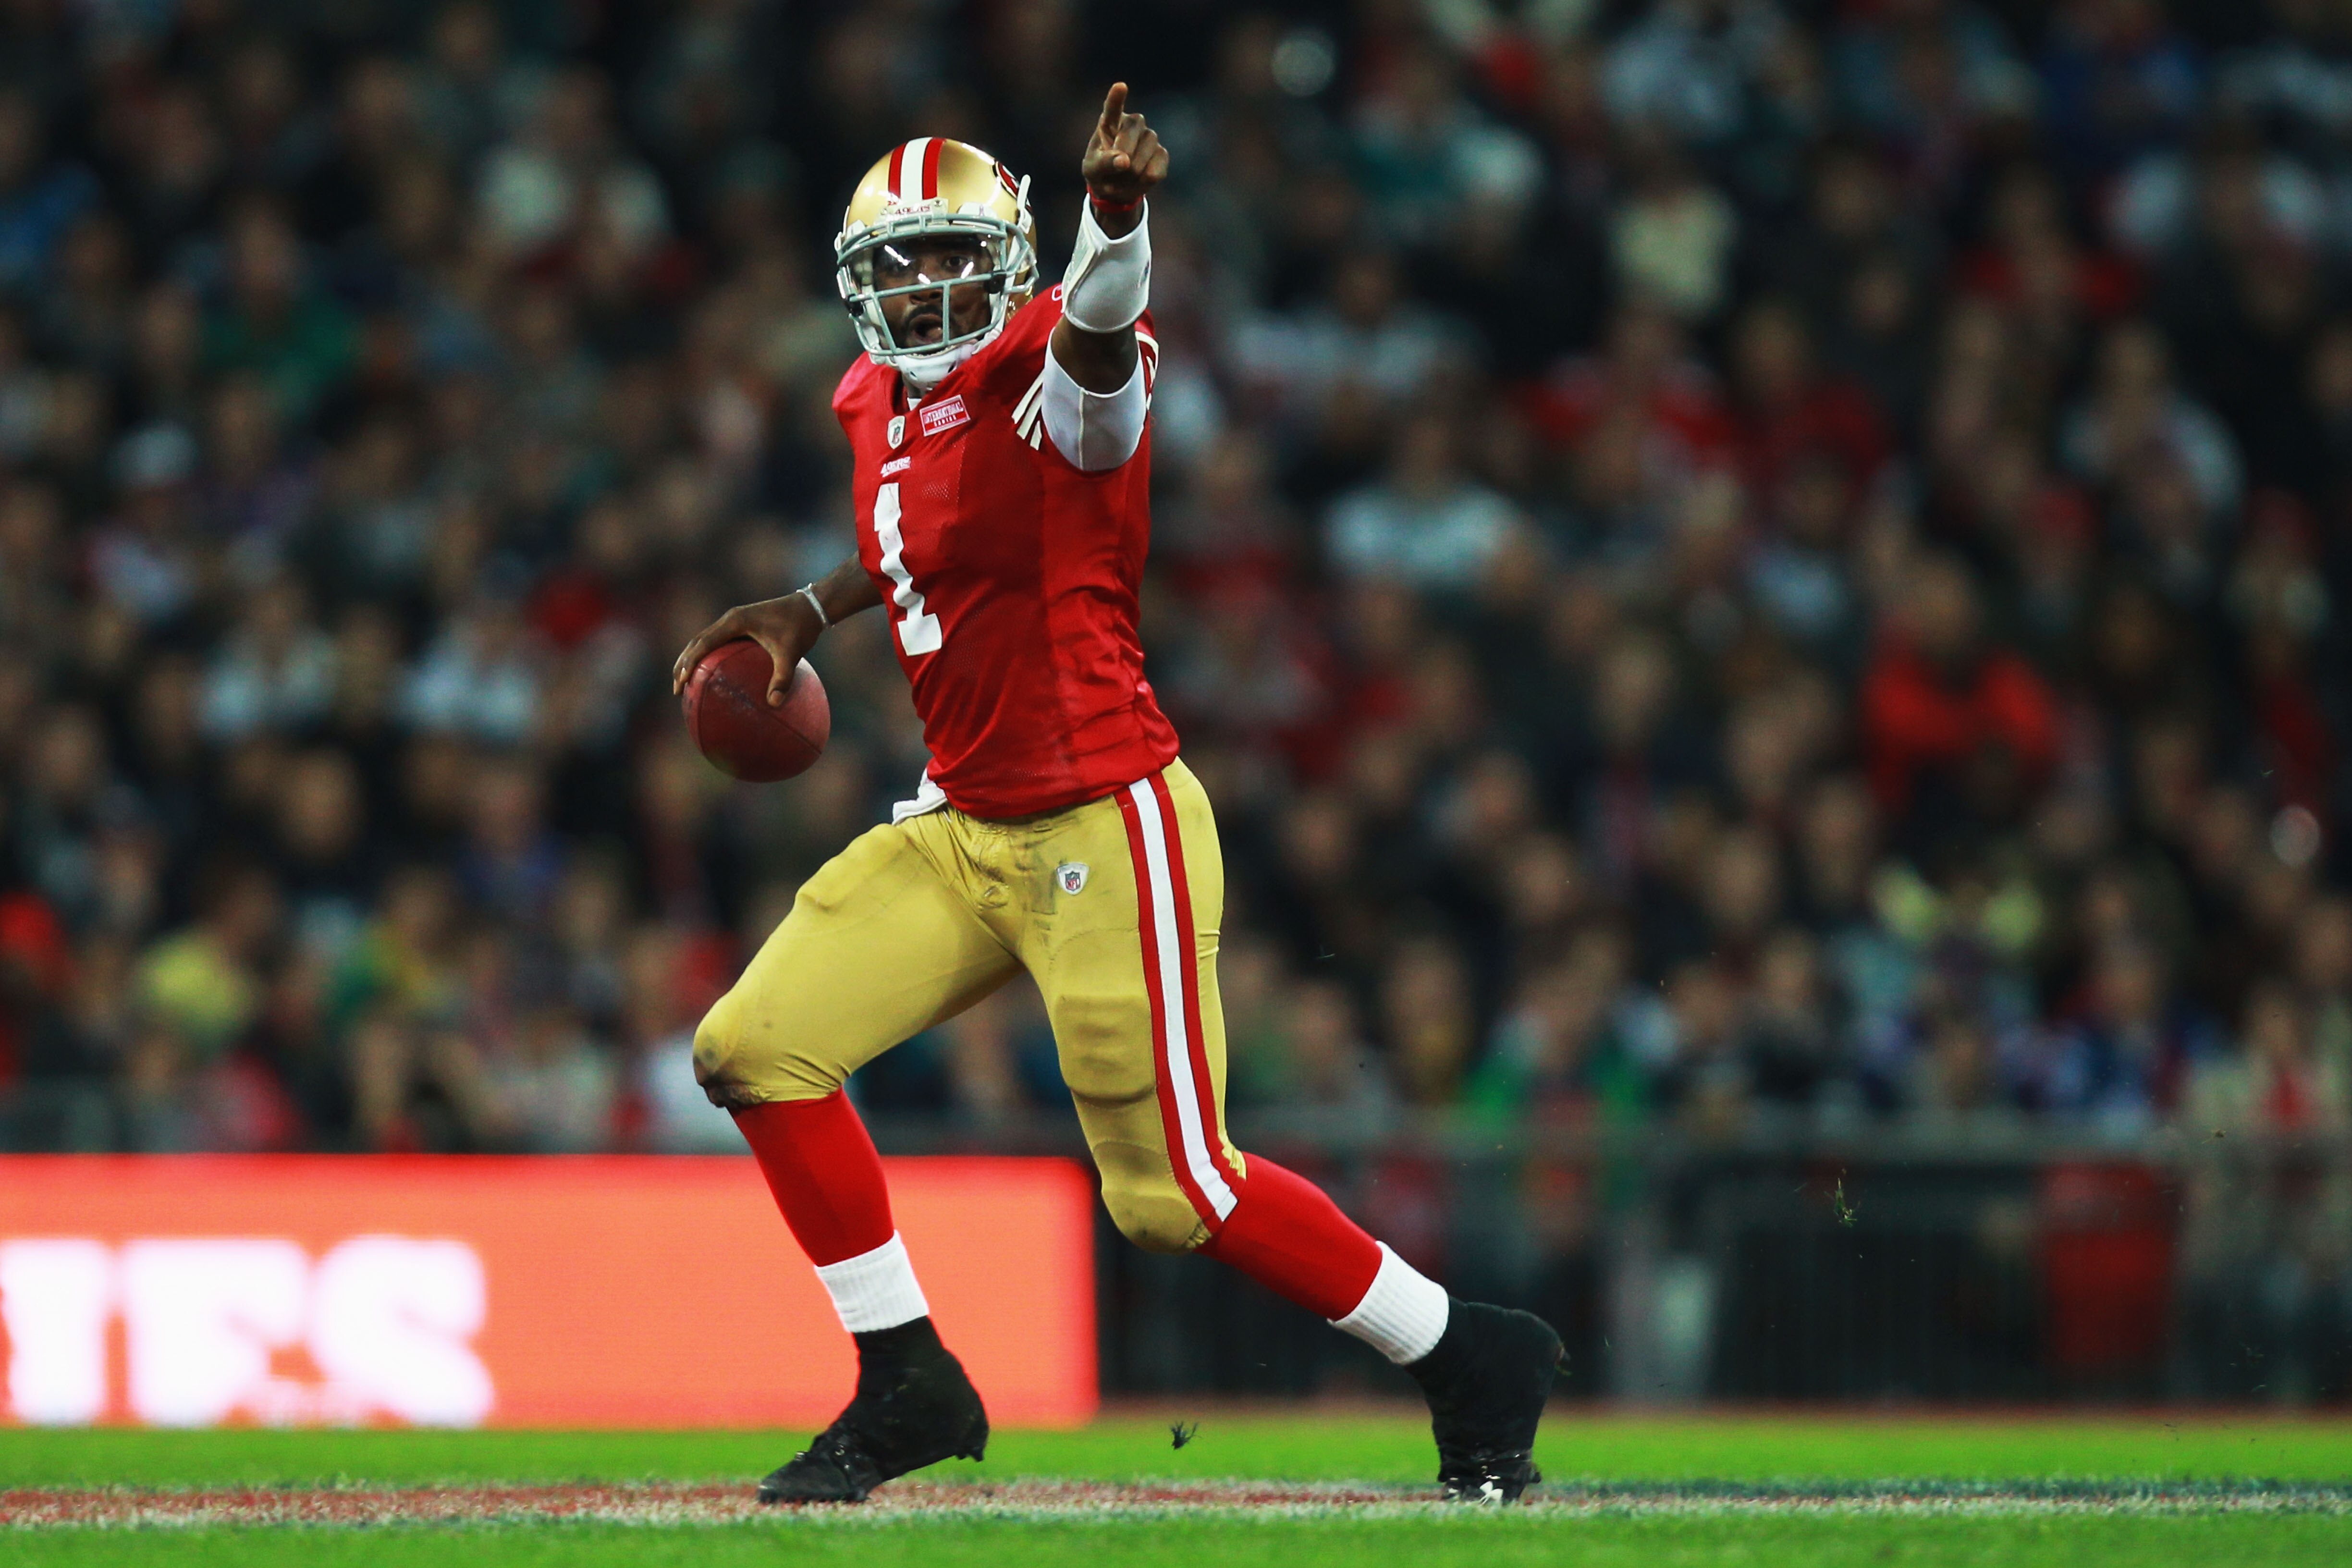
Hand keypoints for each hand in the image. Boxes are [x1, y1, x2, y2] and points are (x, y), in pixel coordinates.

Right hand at [670, 595, 821, 705]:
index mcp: (735, 621)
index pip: (704, 643)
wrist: (811, 607)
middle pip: (696, 642)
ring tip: (686, 685)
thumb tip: (775, 705)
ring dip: (692, 660)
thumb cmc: (800, 627)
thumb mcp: (792, 653)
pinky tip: (713, 678)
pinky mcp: (741, 626)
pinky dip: (709, 659)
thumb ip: (783, 678)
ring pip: (704, 642)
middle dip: (683, 664)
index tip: (682, 681)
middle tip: (678, 689)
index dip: (690, 661)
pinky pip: (718, 644)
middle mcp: (730, 619)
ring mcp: (734, 622)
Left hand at [1081, 82, 1166, 217]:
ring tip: (1123, 177)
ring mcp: (1150, 136)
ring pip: (1139, 163)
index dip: (1116, 98)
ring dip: (1128, 178)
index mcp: (1110, 121)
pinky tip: (1137, 180)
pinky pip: (1153, 173)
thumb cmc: (1100, 171)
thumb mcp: (1092, 169)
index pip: (1113, 107)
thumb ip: (1104, 163)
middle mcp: (1133, 123)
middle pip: (1126, 144)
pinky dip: (1142, 184)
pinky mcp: (1162, 153)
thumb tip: (1124, 162)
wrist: (1117, 187)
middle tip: (1111, 172)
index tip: (1120, 86)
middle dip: (1117, 165)